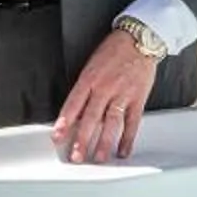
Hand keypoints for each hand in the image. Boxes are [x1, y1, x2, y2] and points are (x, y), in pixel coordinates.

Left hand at [52, 30, 155, 163]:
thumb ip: (84, 90)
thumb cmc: (113, 51)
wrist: (139, 39)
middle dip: (83, 139)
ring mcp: (123, 94)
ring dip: (105, 142)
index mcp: (89, 78)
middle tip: (76, 156)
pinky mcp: (138, 98)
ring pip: (112, 122)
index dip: (64, 122)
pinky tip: (123, 150)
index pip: (73, 104)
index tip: (57, 137)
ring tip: (99, 158)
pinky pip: (133, 121)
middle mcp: (105, 87)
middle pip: (92, 117)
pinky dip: (128, 138)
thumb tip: (76, 114)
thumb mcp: (91, 66)